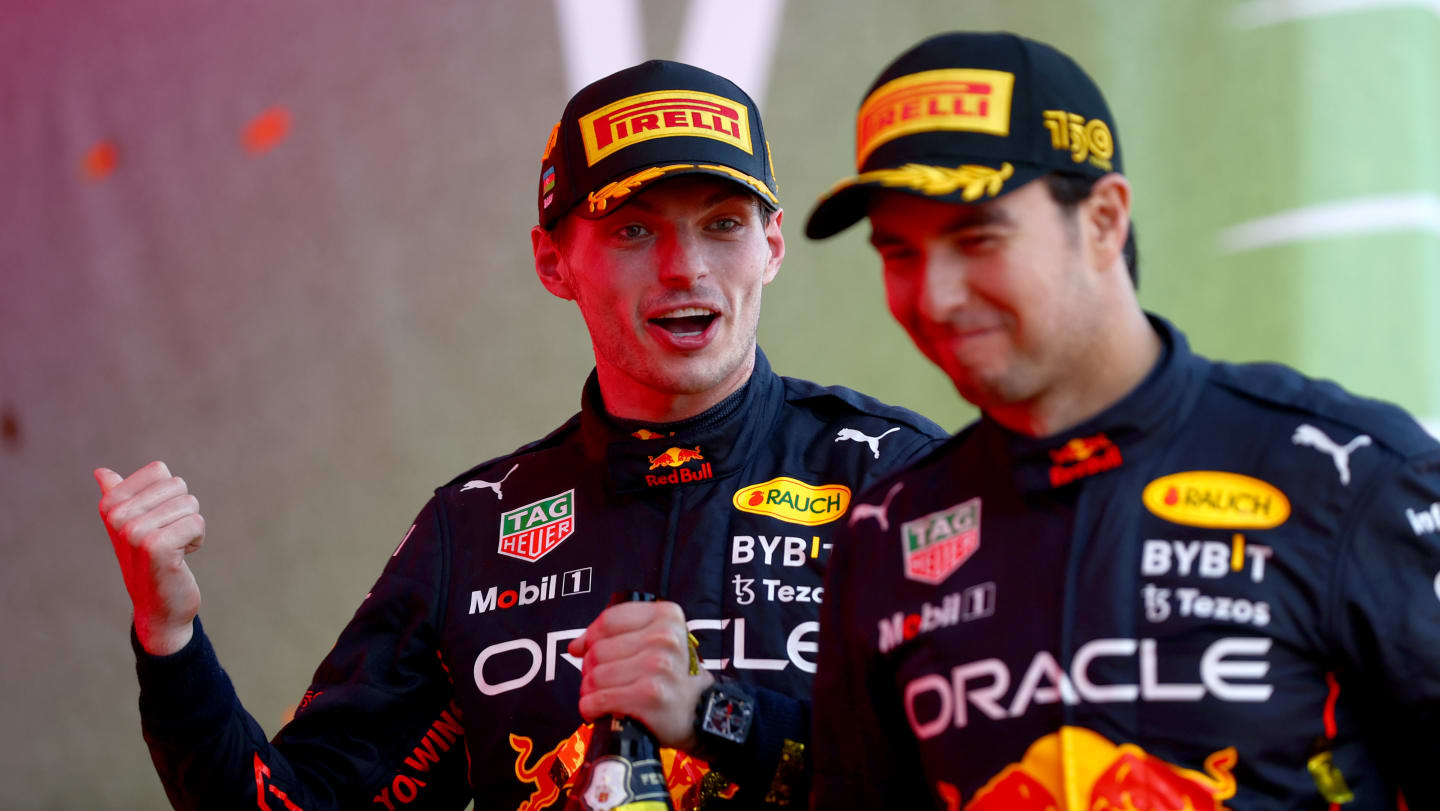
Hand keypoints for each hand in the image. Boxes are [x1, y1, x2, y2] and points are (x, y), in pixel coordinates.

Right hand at [95, 461, 204, 654]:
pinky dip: (197, 540)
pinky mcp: (157, 547)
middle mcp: (118, 516)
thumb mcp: (128, 526)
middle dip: (183, 510)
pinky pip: (197, 523)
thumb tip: (100, 472)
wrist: (158, 606)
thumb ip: (116, 496)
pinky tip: (181, 558)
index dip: (168, 494)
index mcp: (110, 505)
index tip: (156, 520)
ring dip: (190, 527)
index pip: (159, 470)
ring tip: (173, 549)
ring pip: (190, 504)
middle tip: (168, 538)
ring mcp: (135, 532)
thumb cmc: (147, 561)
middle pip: (177, 485)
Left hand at [568, 600, 713, 750]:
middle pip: (598, 650)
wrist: (701, 712)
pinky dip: (591, 707)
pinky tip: (599, 710)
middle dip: (590, 669)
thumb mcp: (657, 641)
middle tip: (603, 681)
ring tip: (604, 696)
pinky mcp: (649, 696)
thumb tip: (575, 646)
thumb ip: (616, 635)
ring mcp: (658, 667)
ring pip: (594, 676)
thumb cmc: (672, 676)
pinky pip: (599, 699)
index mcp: (667, 616)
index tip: (590, 650)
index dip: (591, 637)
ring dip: (590, 691)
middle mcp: (664, 638)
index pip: (609, 620)